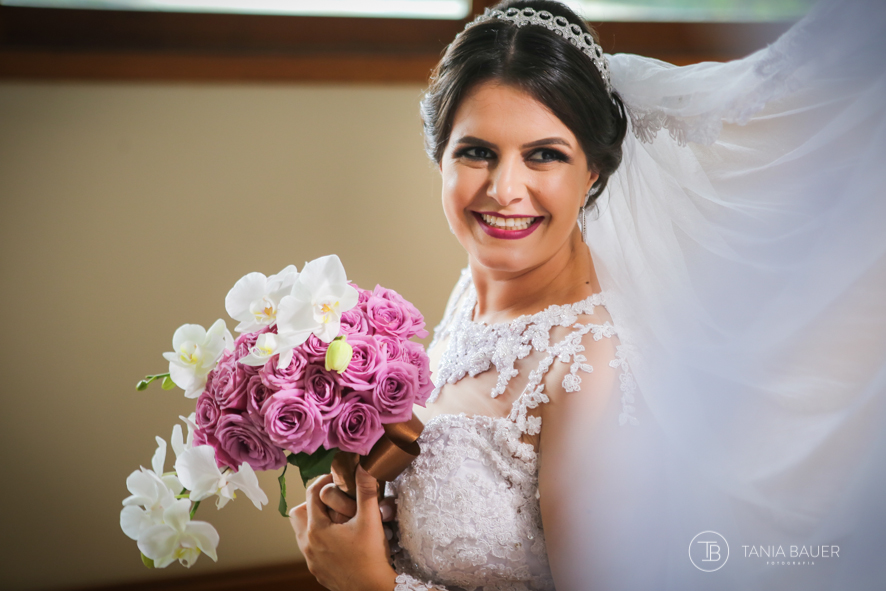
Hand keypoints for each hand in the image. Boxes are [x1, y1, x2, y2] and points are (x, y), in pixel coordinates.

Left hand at [290, 466, 397, 590]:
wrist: (372, 589)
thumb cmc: (371, 556)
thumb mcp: (370, 520)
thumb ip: (366, 491)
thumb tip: (364, 466)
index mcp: (317, 529)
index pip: (311, 494)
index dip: (324, 480)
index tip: (337, 478)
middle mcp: (308, 545)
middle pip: (298, 513)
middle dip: (313, 502)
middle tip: (333, 501)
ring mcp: (311, 560)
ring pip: (301, 532)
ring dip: (315, 522)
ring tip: (336, 520)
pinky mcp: (317, 571)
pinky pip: (310, 549)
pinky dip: (319, 539)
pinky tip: (339, 540)